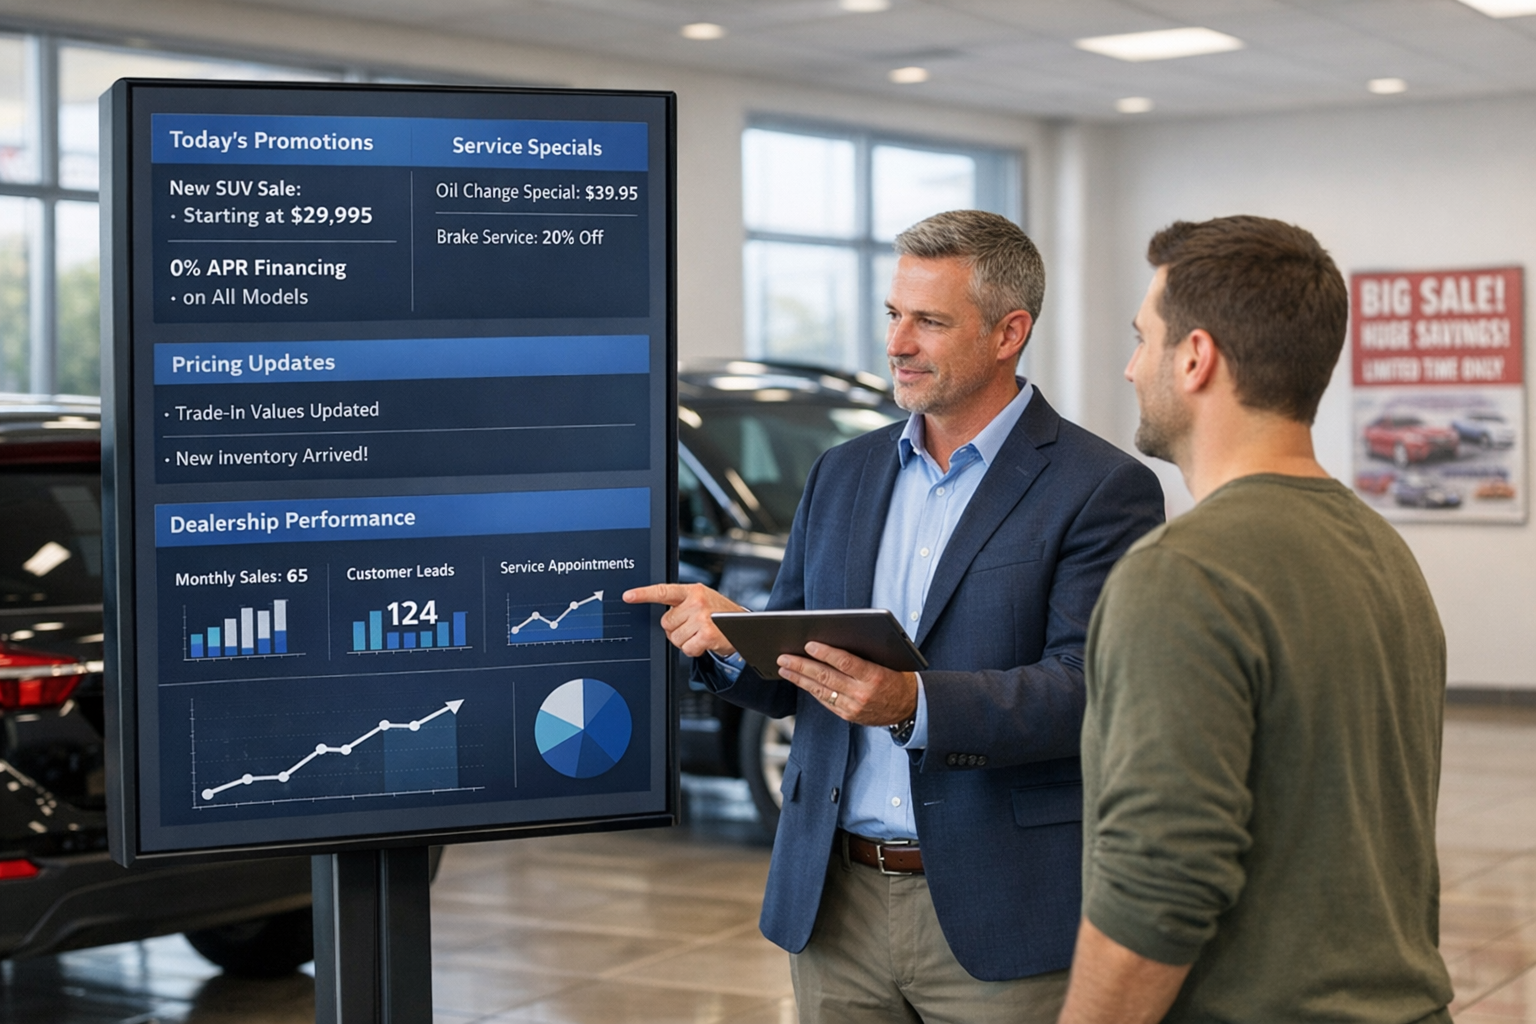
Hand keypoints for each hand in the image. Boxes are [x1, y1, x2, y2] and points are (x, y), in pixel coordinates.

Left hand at [622, 583, 744, 657]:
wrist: (745, 627)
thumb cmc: (719, 614)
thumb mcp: (702, 600)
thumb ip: (682, 604)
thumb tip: (663, 617)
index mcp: (692, 591)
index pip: (663, 591)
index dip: (643, 594)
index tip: (628, 596)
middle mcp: (697, 602)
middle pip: (666, 623)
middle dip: (676, 629)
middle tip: (693, 627)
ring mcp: (702, 618)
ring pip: (675, 638)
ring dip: (686, 641)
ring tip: (700, 634)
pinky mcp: (707, 635)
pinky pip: (686, 649)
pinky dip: (694, 650)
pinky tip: (704, 642)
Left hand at [776, 641, 917, 726]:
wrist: (910, 707)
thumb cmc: (898, 677)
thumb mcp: (888, 661)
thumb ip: (864, 654)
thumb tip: (833, 641)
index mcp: (875, 676)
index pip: (845, 662)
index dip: (825, 652)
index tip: (808, 644)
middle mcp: (862, 693)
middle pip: (827, 677)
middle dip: (802, 666)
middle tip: (784, 657)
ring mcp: (854, 707)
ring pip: (821, 690)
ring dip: (800, 678)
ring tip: (784, 668)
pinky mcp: (849, 715)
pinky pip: (825, 701)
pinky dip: (811, 689)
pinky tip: (800, 680)